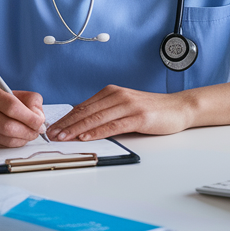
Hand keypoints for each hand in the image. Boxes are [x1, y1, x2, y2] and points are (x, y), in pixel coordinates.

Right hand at [0, 86, 46, 147]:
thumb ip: (29, 100)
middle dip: (28, 131)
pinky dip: (13, 144)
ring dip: (23, 140)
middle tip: (37, 131)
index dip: (30, 117)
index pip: (12, 107)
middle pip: (8, 127)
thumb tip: (40, 117)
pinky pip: (0, 146)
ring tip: (29, 134)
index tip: (40, 121)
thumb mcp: (9, 92)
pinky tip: (18, 138)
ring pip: (5, 140)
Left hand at [46, 85, 193, 141]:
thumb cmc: (151, 110)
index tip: (52, 128)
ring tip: (63, 137)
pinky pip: (113, 125)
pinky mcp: (138, 116)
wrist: (178, 108)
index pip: (83, 106)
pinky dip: (97, 131)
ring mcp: (128, 105)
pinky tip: (86, 137)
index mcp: (111, 92)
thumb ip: (106, 112)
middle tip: (51, 135)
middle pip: (86, 112)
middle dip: (66, 124)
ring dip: (76, 129)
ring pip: (96, 118)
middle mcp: (117, 96)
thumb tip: (82, 124)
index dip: (66, 118)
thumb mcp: (125, 107)